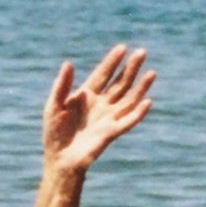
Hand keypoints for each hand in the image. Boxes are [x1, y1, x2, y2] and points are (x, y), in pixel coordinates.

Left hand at [42, 45, 153, 177]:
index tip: (122, 47)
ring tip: (151, 73)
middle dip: (130, 68)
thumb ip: (62, 85)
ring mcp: (108, 118)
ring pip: (129, 99)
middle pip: (119, 83)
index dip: (112, 61)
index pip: (103, 74)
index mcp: (86, 96)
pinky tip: (147, 101)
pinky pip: (128, 121)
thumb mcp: (54, 106)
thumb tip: (69, 63)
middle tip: (142, 52)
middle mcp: (101, 104)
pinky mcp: (112, 132)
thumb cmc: (54, 133)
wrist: (59, 159)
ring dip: (141, 87)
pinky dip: (138, 112)